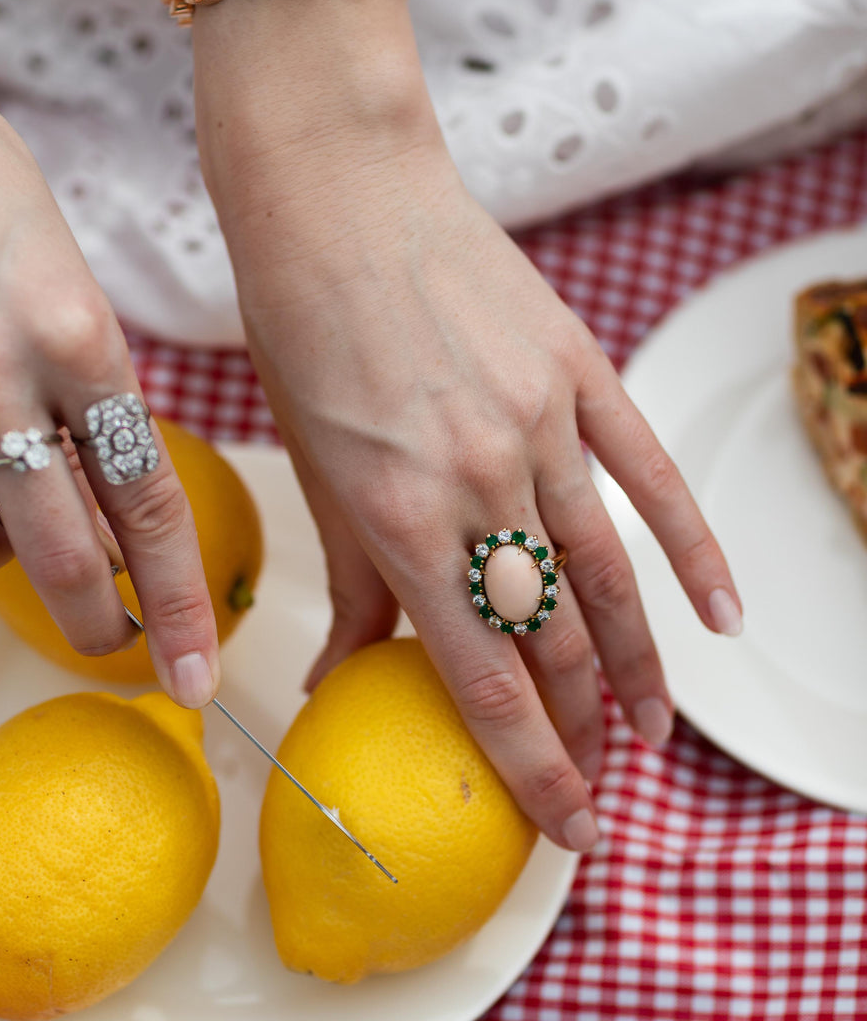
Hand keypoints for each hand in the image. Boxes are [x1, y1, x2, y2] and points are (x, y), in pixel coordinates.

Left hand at [196, 0, 741, 848]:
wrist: (339, 194)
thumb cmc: (302, 334)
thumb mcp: (311, 470)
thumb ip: (350, 586)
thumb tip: (342, 682)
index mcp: (400, 518)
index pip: (481, 678)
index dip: (531, 765)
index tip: (564, 826)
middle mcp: (480, 483)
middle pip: (552, 641)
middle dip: (582, 732)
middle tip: (599, 789)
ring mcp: (539, 426)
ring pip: (607, 575)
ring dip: (638, 667)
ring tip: (655, 732)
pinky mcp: (577, 374)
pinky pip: (649, 477)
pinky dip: (690, 549)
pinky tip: (720, 615)